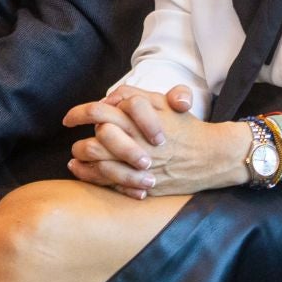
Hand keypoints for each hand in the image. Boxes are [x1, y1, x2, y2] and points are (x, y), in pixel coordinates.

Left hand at [63, 85, 247, 197]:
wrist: (213, 156)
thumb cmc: (185, 127)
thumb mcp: (164, 102)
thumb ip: (134, 97)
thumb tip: (108, 100)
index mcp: (137, 121)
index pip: (98, 112)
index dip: (78, 114)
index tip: (68, 119)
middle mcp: (136, 143)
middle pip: (95, 142)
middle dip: (80, 142)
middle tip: (74, 140)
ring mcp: (139, 166)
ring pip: (99, 165)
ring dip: (83, 161)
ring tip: (76, 158)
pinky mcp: (144, 184)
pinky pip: (111, 183)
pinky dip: (94, 177)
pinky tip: (85, 172)